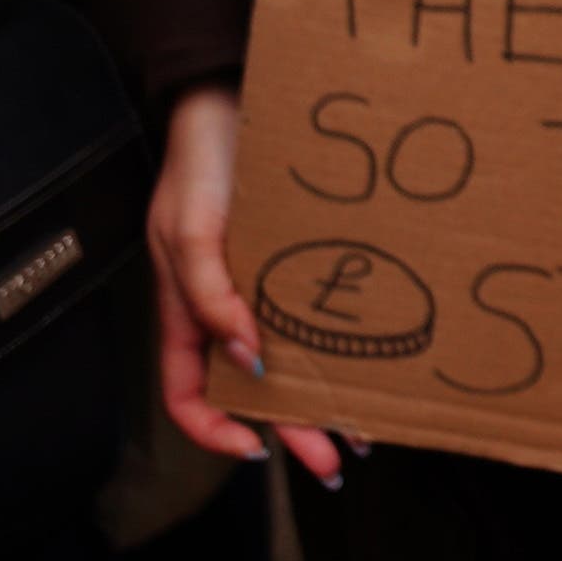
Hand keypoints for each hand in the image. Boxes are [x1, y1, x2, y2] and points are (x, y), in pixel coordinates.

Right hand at [149, 83, 343, 478]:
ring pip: (293, 363)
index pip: (187, 396)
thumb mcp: (188, 230)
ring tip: (363, 430)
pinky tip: (374, 362)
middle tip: (334, 462)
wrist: (234, 98)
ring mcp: (266, 288)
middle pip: (254, 393)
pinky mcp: (301, 264)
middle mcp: (228, 310)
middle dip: (291, 432)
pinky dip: (343, 345)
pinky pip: (320, 317)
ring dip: (324, 397)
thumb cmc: (200, 163)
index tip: (255, 448)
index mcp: (188, 313)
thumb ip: (208, 295)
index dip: (214, 431)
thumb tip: (246, 358)